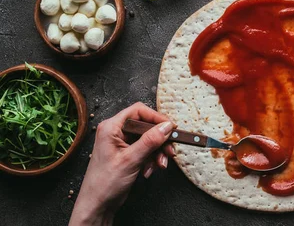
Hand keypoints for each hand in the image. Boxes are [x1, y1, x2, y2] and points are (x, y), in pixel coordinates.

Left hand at [69, 102, 175, 225]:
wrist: (97, 206)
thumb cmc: (104, 183)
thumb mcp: (131, 160)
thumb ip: (150, 141)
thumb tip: (167, 126)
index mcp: (111, 127)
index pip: (139, 111)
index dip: (156, 118)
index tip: (171, 127)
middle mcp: (116, 132)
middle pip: (146, 126)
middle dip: (160, 140)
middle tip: (170, 150)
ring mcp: (122, 143)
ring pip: (148, 139)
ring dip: (157, 152)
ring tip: (160, 164)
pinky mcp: (128, 154)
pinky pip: (146, 150)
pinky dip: (152, 159)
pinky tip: (150, 170)